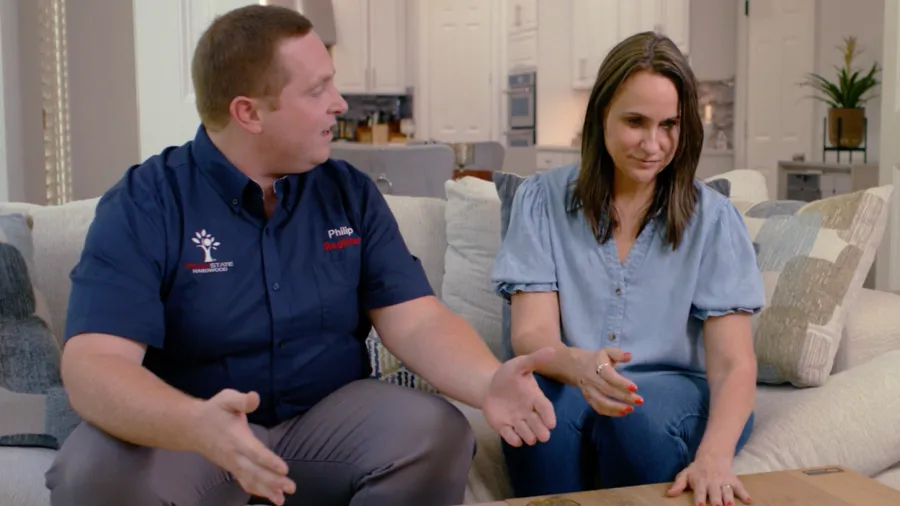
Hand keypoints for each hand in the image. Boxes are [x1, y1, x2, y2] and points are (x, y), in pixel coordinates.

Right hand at [191, 389, 295, 504]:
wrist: (192, 427)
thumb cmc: (213, 411)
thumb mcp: (226, 399)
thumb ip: (242, 400)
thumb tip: (254, 397)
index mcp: (236, 438)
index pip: (254, 452)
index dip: (269, 461)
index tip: (284, 469)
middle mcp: (234, 455)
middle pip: (255, 471)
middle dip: (273, 481)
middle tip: (291, 487)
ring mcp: (232, 464)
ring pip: (250, 480)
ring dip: (267, 490)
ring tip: (282, 499)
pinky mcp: (232, 468)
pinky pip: (245, 482)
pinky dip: (258, 490)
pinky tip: (272, 497)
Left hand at [482, 347, 556, 446]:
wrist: (490, 385)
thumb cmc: (509, 375)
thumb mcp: (520, 364)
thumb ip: (535, 359)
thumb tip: (552, 350)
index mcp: (535, 398)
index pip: (546, 409)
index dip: (549, 416)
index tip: (551, 423)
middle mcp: (529, 413)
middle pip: (539, 426)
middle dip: (541, 431)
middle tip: (542, 435)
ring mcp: (518, 422)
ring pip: (527, 434)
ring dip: (527, 436)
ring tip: (526, 434)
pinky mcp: (505, 428)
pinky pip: (511, 437)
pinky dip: (513, 439)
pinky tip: (512, 437)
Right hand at [573, 347, 641, 416]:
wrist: (575, 366)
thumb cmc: (596, 359)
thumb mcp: (607, 352)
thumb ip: (618, 354)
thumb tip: (629, 356)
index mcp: (597, 365)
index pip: (609, 375)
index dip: (621, 382)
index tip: (635, 388)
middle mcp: (591, 379)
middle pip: (607, 390)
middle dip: (624, 397)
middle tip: (639, 400)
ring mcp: (589, 390)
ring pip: (601, 401)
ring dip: (616, 407)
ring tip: (631, 409)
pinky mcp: (588, 398)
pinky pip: (598, 407)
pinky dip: (610, 412)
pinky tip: (622, 413)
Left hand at [666, 454, 751, 505]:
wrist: (712, 456)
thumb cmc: (697, 470)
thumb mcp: (685, 474)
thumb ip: (678, 484)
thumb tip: (669, 493)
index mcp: (700, 482)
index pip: (699, 492)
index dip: (699, 499)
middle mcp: (713, 482)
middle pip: (715, 494)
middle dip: (716, 501)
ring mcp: (724, 481)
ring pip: (727, 491)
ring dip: (729, 499)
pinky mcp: (733, 480)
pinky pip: (740, 487)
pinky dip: (745, 493)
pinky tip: (749, 500)